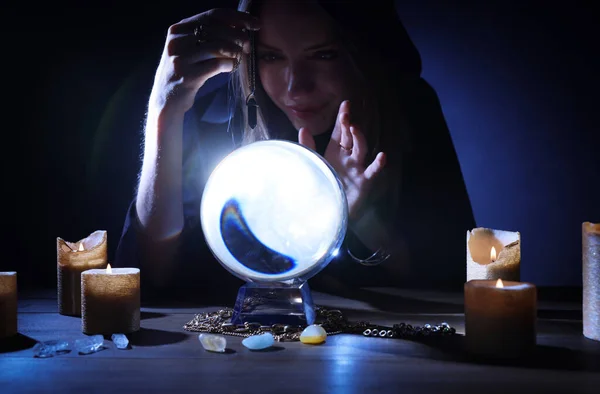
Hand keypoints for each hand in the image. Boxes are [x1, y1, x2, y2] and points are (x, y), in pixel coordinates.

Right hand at [149, 9, 260, 115]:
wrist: (166, 98)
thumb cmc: (186, 70)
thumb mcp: (190, 47)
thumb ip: (209, 35)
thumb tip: (241, 26)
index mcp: (179, 28)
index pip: (214, 14)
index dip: (238, 18)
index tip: (255, 24)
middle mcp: (177, 40)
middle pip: (218, 29)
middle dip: (239, 36)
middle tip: (247, 46)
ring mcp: (180, 58)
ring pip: (218, 46)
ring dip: (235, 51)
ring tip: (239, 57)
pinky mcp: (186, 75)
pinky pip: (216, 65)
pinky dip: (229, 65)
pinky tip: (231, 67)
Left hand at [298, 100, 385, 219]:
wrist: (328, 212)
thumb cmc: (322, 187)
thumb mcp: (313, 164)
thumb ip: (308, 147)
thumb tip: (304, 128)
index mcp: (335, 152)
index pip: (340, 132)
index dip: (342, 118)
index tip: (345, 104)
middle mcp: (348, 157)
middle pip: (350, 137)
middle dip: (349, 124)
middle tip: (346, 113)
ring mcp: (357, 168)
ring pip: (361, 149)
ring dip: (359, 138)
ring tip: (354, 127)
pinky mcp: (364, 182)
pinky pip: (372, 171)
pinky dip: (378, 164)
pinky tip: (382, 156)